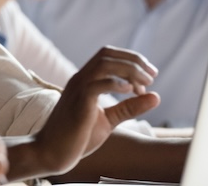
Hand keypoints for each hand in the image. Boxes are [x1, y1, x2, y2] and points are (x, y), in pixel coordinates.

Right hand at [31, 46, 159, 174]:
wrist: (51, 152)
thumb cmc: (77, 138)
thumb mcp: (109, 120)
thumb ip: (129, 108)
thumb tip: (156, 96)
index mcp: (85, 81)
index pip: (107, 56)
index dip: (131, 59)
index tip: (149, 75)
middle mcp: (80, 79)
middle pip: (107, 55)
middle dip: (133, 61)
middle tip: (152, 76)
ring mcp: (77, 89)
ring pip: (103, 64)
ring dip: (129, 70)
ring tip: (144, 83)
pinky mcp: (78, 103)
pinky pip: (97, 84)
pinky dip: (116, 84)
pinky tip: (130, 92)